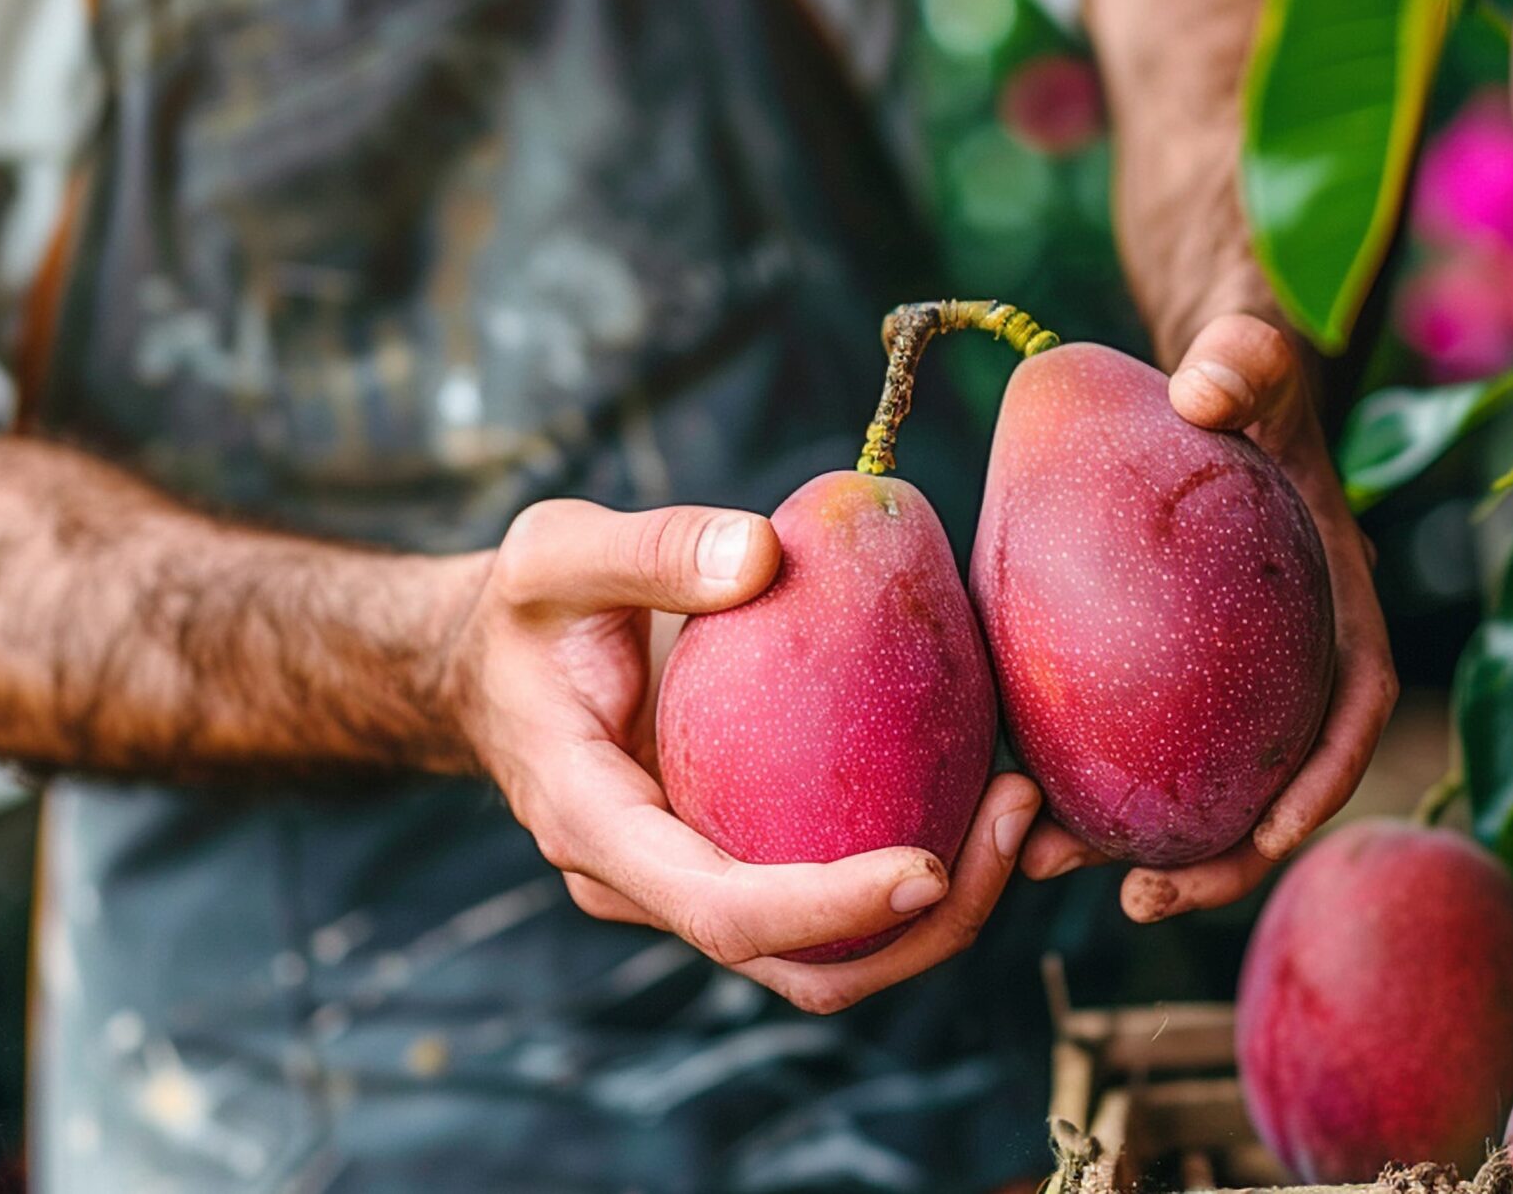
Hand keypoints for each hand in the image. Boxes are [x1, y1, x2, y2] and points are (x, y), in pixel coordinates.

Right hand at [447, 498, 1041, 1013]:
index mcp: (598, 829)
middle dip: (922, 926)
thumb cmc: (528, 609)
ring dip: (941, 905)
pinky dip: (921, 862)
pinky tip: (982, 777)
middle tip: (1015, 811)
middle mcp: (649, 884)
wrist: (492, 668)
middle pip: (799, 964)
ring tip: (1019, 798)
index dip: (828, 909)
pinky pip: (836, 889)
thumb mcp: (557, 553)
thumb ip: (651, 547)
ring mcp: (697, 882)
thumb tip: (763, 551)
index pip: (722, 910)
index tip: (928, 869)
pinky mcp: (742, 856)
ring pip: (830, 952)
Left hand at [1019, 312, 1397, 920]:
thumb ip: (1244, 362)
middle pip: (1268, 783)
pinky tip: (1002, 795)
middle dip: (1219, 860)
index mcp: (1334, 601)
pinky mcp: (1151, 670)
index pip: (1351, 703)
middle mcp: (1283, 658)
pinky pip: (1118, 738)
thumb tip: (1203, 391)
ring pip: (1185, 784)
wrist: (1193, 383)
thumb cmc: (1237, 372)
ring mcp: (1220, 675)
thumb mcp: (1251, 356)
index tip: (1276, 830)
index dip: (1324, 777)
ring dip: (1127, 844)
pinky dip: (1074, 778)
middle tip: (1142, 898)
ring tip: (1041, 865)